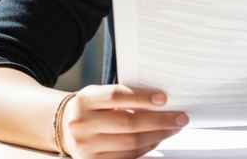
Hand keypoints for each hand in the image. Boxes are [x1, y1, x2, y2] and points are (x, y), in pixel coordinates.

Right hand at [60, 84, 187, 158]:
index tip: (164, 99)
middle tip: (180, 118)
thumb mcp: (100, 94)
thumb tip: (161, 101)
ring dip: (158, 136)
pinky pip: (127, 157)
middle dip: (160, 121)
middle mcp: (82, 124)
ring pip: (131, 143)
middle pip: (128, 123)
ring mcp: (86, 146)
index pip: (116, 96)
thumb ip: (125, 96)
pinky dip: (147, 149)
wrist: (65, 128)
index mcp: (85, 100)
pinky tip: (157, 139)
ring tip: (173, 128)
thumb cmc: (92, 107)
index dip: (142, 98)